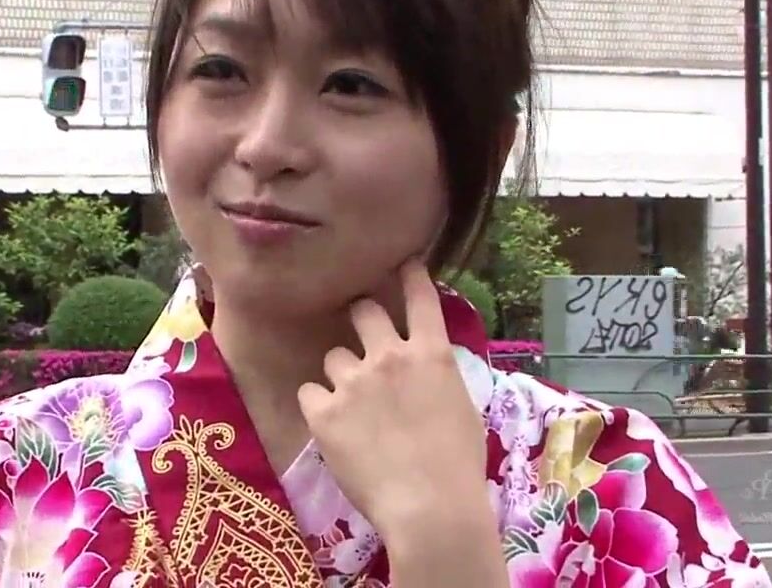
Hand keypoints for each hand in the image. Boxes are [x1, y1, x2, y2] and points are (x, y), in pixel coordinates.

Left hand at [296, 259, 492, 544]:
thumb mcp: (461, 409)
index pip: (419, 298)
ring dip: (340, 375)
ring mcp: (352, 380)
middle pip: (363, 311)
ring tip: (351, 408)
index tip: (402, 262)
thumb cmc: (459, 468)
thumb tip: (425, 370)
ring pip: (333, 357)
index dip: (409, 274)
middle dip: (360, 316)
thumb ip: (437, 378)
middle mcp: (389, 356)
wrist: (430, 508)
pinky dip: (318, 407)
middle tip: (360, 332)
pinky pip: (310, 393)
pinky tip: (332, 429)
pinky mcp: (322, 410)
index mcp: (431, 355)